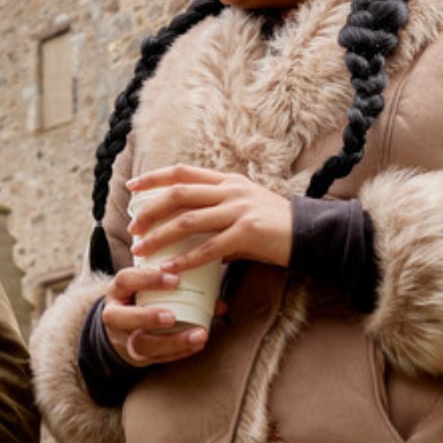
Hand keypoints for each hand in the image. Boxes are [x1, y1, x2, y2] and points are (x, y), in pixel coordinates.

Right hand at [100, 265, 208, 366]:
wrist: (122, 328)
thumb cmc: (142, 300)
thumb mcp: (148, 288)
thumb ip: (179, 289)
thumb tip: (219, 304)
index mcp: (118, 291)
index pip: (126, 280)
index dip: (148, 279)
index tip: (175, 280)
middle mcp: (115, 315)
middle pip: (122, 318)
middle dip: (147, 317)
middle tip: (172, 317)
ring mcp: (123, 339)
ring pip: (141, 344)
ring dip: (171, 341)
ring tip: (198, 336)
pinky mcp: (135, 356)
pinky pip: (155, 358)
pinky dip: (178, 352)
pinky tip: (196, 346)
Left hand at [127, 165, 293, 272]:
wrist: (311, 232)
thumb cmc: (274, 224)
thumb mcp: (243, 207)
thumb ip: (216, 212)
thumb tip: (189, 231)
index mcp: (227, 181)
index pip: (182, 172)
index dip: (154, 178)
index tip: (131, 186)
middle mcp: (230, 191)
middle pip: (178, 194)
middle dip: (149, 210)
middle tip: (132, 228)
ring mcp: (239, 210)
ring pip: (188, 220)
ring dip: (160, 236)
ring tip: (141, 251)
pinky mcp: (248, 233)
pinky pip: (210, 248)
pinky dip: (186, 260)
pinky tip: (170, 270)